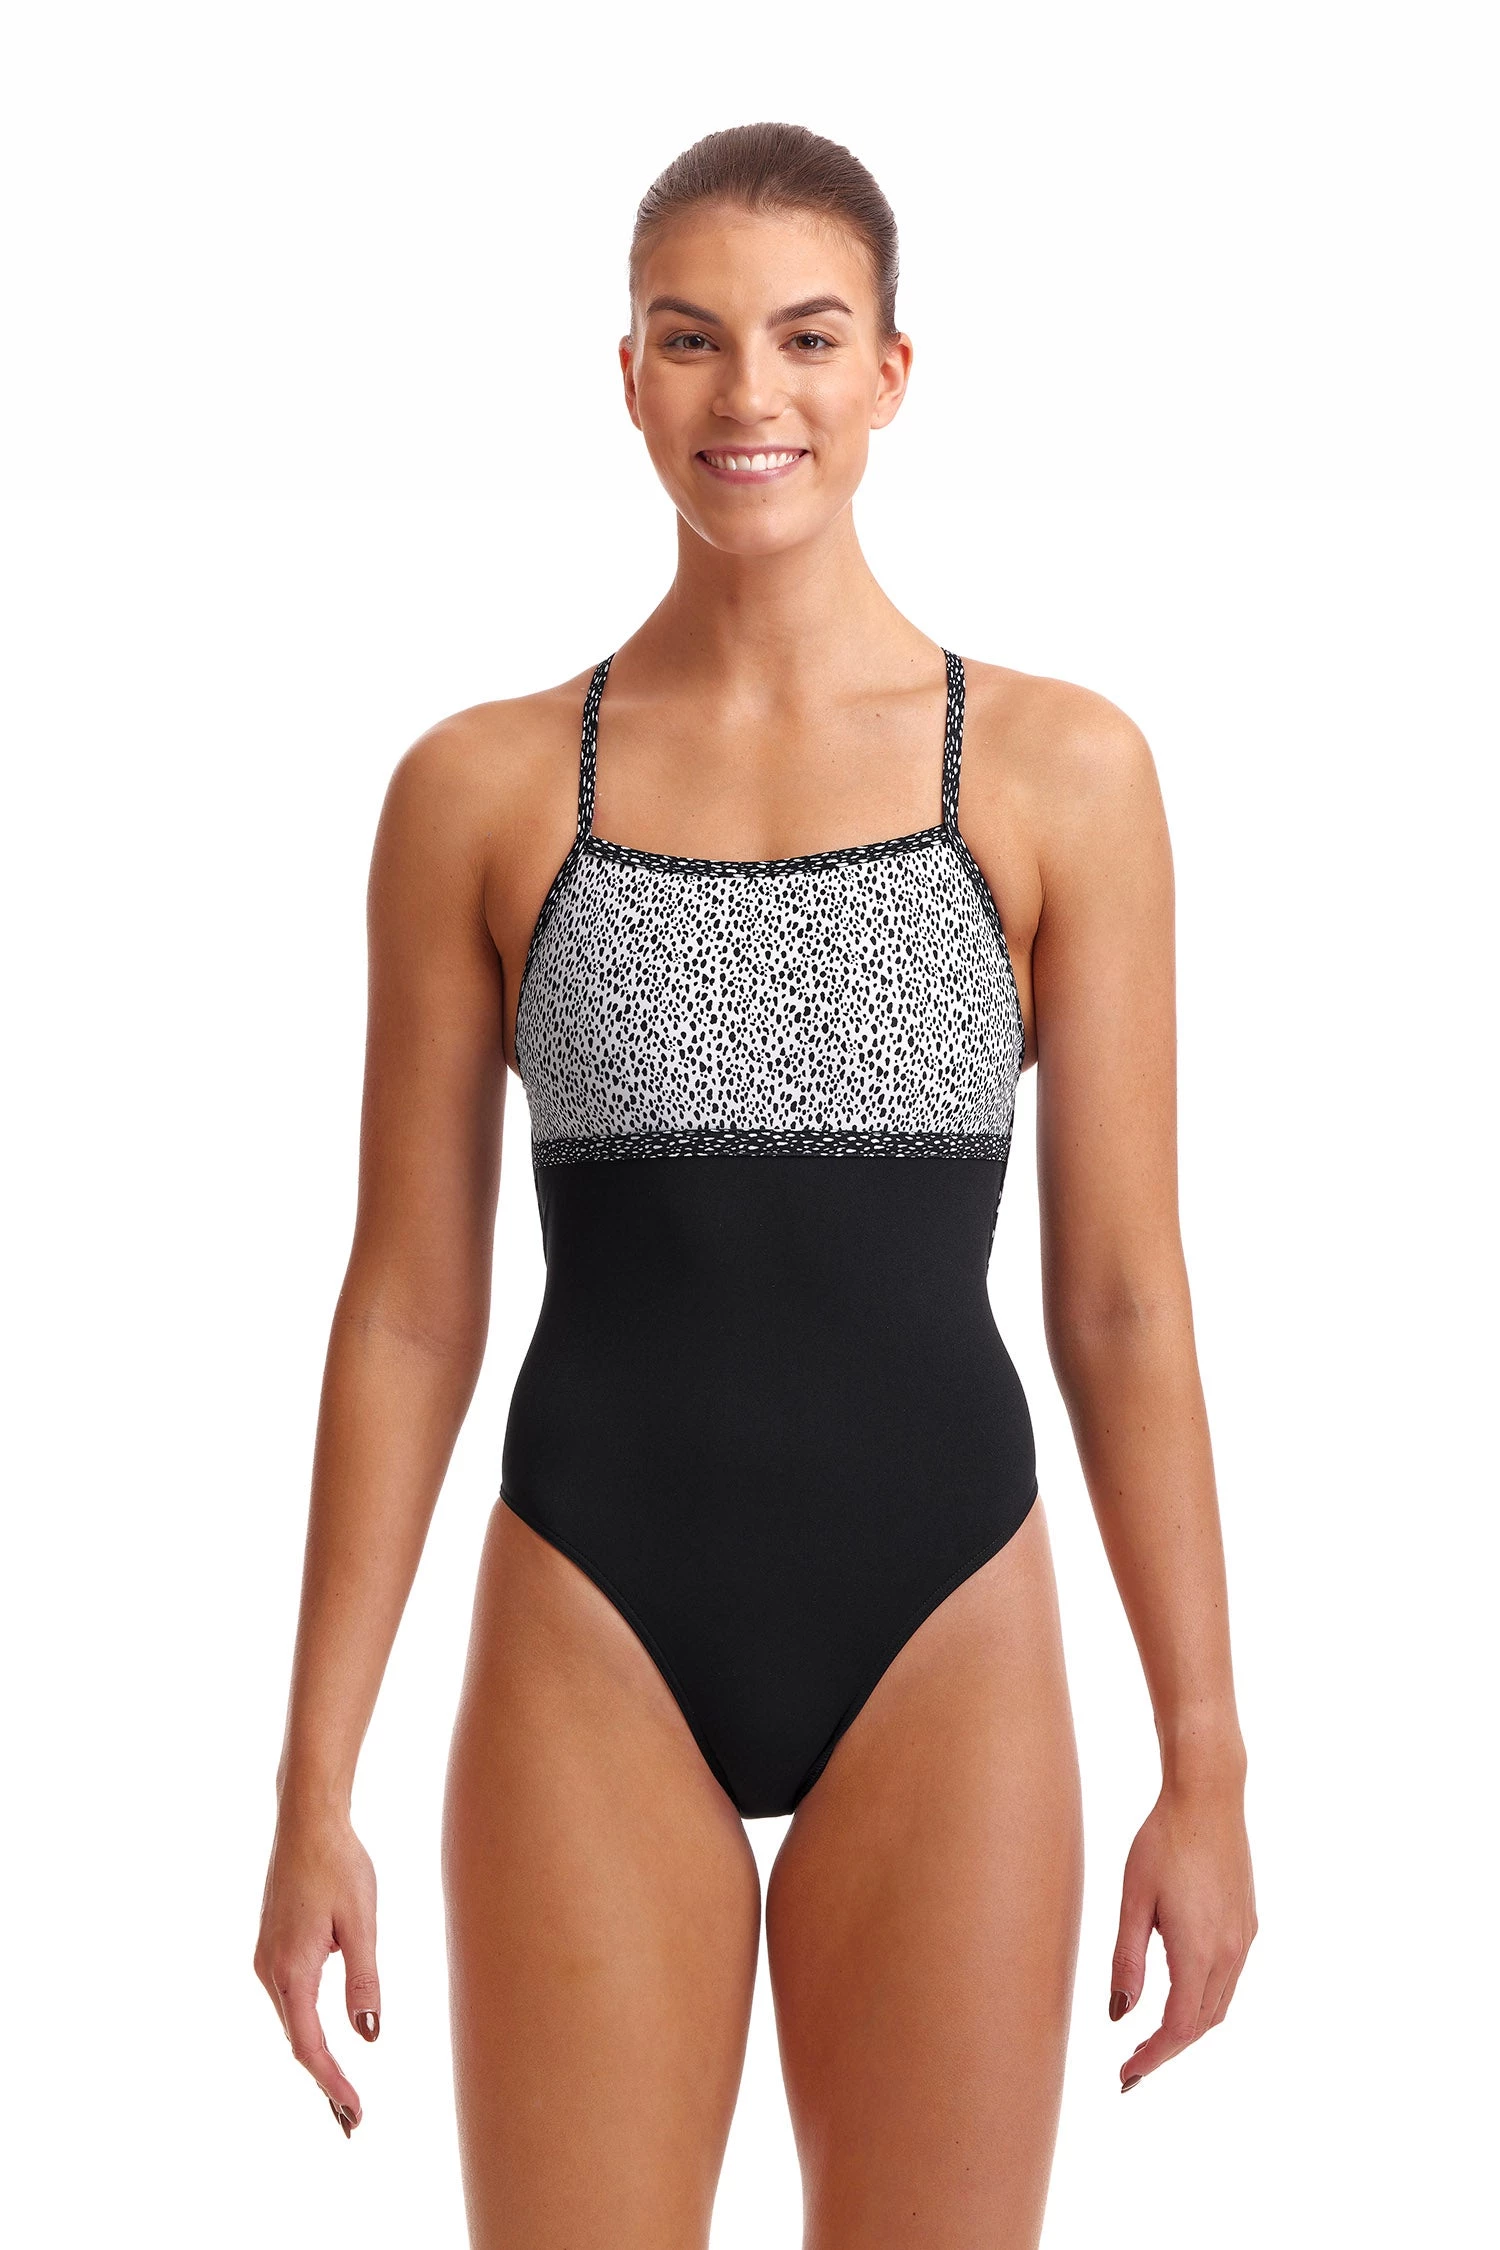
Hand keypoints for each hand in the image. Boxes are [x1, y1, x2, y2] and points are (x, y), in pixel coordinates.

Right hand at [254, 1807, 380, 2134]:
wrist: (306, 1821)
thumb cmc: (339, 1865)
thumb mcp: (362, 1922)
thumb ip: (364, 1980)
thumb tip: (368, 2034)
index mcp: (291, 1969)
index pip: (309, 2045)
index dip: (332, 2083)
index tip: (354, 2113)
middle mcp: (269, 1971)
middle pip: (296, 2041)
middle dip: (324, 2081)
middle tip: (352, 2121)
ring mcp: (265, 1959)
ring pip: (291, 2021)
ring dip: (314, 2057)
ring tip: (342, 2093)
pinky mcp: (270, 1947)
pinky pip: (288, 2000)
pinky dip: (305, 2028)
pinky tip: (323, 2043)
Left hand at [1108, 1775, 1255, 2089]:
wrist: (1208, 1796)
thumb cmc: (1162, 1841)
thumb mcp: (1133, 1900)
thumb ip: (1127, 1960)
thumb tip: (1118, 2015)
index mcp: (1198, 1950)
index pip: (1179, 2028)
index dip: (1153, 2058)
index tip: (1126, 2076)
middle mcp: (1230, 1952)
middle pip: (1202, 2024)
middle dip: (1168, 2050)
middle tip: (1133, 2064)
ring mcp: (1244, 1938)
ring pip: (1219, 2005)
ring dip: (1188, 2028)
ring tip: (1152, 2038)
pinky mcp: (1248, 1924)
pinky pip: (1229, 1979)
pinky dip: (1205, 2000)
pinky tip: (1180, 1993)